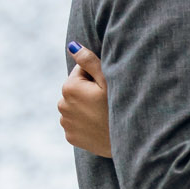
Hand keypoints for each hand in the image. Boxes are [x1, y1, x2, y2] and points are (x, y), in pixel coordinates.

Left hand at [59, 43, 112, 157]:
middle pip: (76, 90)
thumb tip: (72, 46)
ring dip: (85, 107)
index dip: (96, 77)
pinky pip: (76, 123)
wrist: (127, 142)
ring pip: (75, 106)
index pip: (80, 72)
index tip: (106, 88)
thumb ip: (88, 61)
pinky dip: (85, 122)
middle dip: (88, 92)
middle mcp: (62, 105)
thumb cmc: (119, 107)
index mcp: (69, 87)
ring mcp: (66, 123)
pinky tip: (99, 125)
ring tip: (103, 114)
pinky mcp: (71, 137)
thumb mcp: (107, 80)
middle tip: (106, 102)